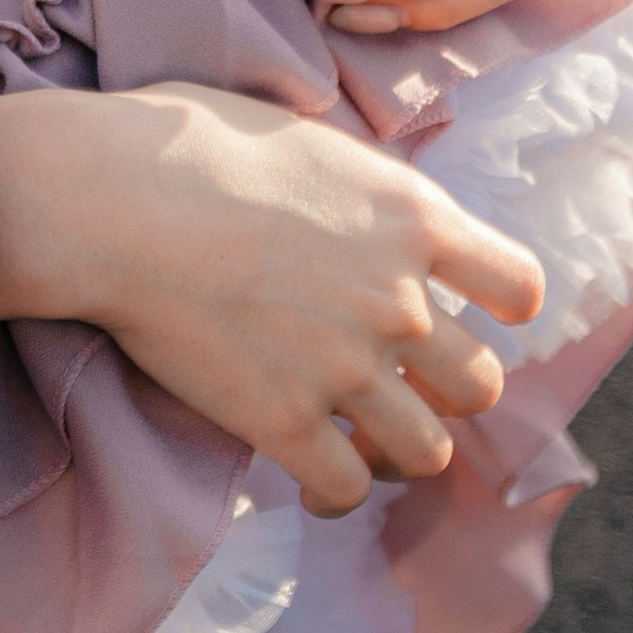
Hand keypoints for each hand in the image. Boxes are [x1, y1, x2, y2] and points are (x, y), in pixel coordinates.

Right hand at [0, 78, 546, 517]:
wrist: (112, 198)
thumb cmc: (190, 144)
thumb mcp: (311, 140)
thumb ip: (365, 190)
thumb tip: (370, 211)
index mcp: (414, 219)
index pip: (520, 286)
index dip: (501, 310)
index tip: (467, 314)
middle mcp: (400, 300)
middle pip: (479, 383)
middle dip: (446, 391)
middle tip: (402, 386)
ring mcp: (347, 367)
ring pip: (428, 450)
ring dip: (400, 452)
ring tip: (363, 442)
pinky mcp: (283, 420)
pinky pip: (346, 489)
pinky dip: (335, 492)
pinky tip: (312, 478)